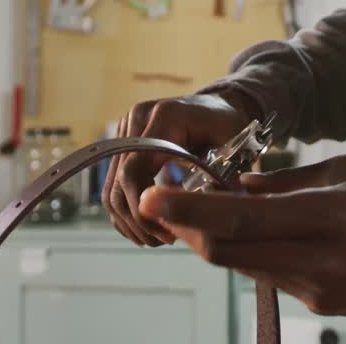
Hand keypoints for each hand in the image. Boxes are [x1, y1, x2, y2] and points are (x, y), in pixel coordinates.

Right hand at [102, 91, 258, 246]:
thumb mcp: (234, 147)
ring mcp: (125, 131)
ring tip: (157, 238)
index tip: (168, 230)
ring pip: (111, 188)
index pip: (135, 170)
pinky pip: (113, 184)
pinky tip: (148, 227)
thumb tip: (222, 218)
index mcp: (165, 117)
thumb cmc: (228, 124)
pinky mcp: (122, 144)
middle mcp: (137, 120)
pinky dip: (126, 210)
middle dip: (138, 220)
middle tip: (164, 240)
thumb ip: (227, 179)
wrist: (217, 105)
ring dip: (129, 220)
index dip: (144, 207)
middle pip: (119, 182)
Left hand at [139, 155, 345, 321]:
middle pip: (228, 252)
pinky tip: (266, 233)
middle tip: (165, 201)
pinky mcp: (318, 306)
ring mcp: (315, 289)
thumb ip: (289, 182)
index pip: (241, 219)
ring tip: (210, 210)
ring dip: (220, 240)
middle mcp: (315, 258)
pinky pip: (270, 276)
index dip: (190, 210)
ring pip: (244, 266)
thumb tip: (237, 185)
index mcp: (326, 215)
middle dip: (189, 228)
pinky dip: (255, 253)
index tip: (152, 196)